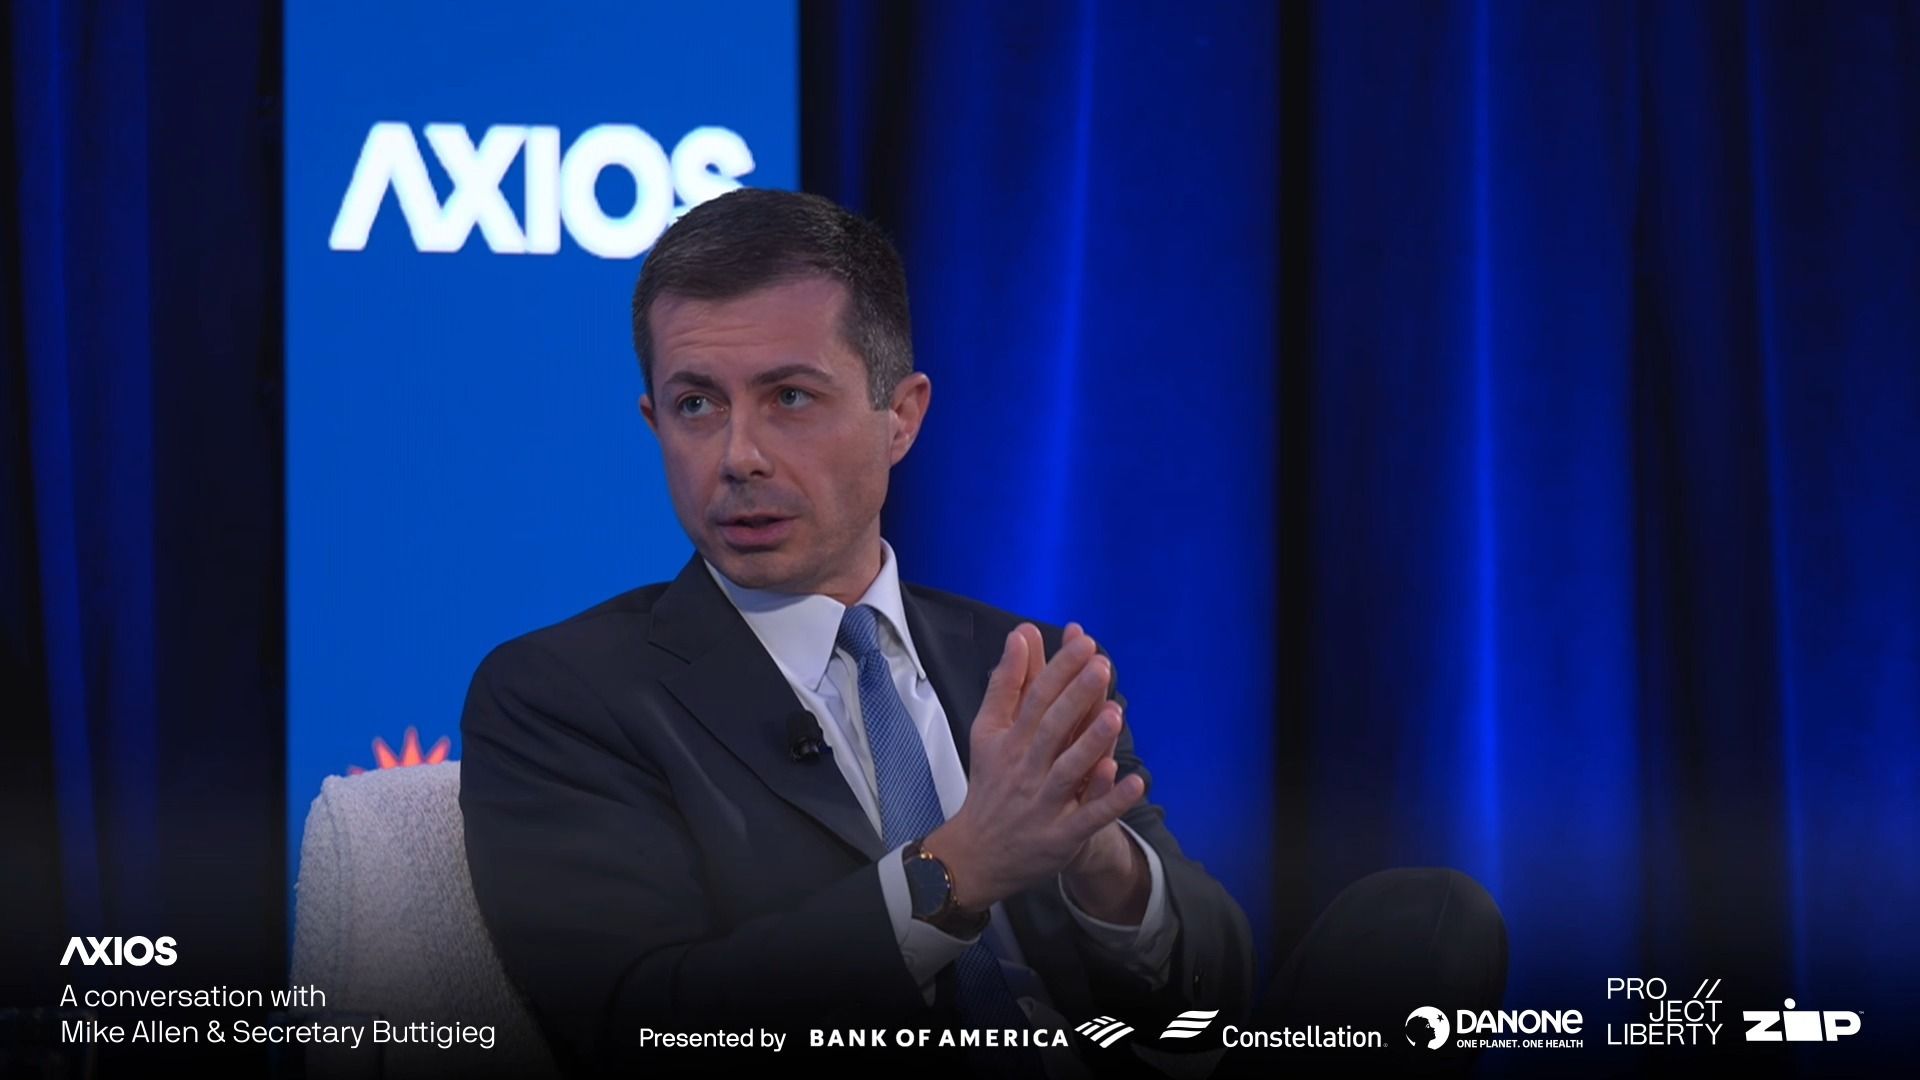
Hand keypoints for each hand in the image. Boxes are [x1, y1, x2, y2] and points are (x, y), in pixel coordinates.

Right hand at [924, 624, 1144, 911]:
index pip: (1036, 699)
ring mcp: (1045, 803)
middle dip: (1077, 697)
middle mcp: (1026, 769)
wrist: (977, 853)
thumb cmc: (990, 784)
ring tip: (1115, 714)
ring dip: (1092, 743)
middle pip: (1052, 729)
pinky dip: (1111, 801)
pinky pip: (1089, 817)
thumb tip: (1021, 635)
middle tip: (1101, 666)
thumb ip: (1007, 684)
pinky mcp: (1062, 834)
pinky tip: (1136, 783)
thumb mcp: (988, 732)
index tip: (1083, 642)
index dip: (1060, 670)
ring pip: (1070, 771)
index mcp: (1009, 741)